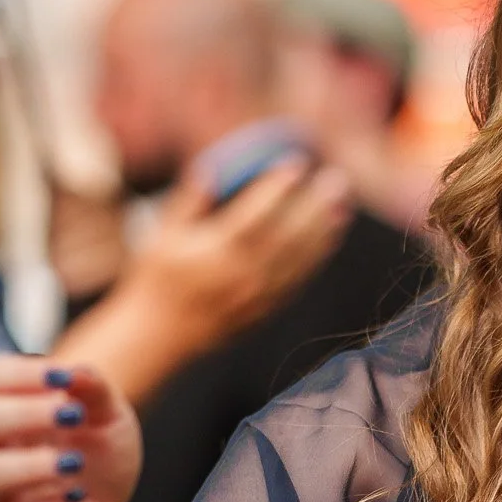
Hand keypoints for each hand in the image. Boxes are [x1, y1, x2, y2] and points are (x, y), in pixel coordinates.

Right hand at [0, 358, 140, 501]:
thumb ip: (95, 391)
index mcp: (10, 409)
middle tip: (73, 417)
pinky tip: (77, 496)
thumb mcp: (111, 420)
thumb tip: (73, 372)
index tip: (62, 379)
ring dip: (30, 465)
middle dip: (24, 414)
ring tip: (75, 464)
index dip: (20, 372)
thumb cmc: (100, 461)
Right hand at [126, 157, 351, 363]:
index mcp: (216, 252)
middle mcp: (242, 274)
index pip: (254, 214)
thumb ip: (189, 202)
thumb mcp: (162, 236)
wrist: (161, 337)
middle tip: (336, 179)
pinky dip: (316, 257)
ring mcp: (257, 295)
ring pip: (299, 259)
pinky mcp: (265, 309)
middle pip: (287, 235)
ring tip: (343, 205)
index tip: (297, 164)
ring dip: (324, 231)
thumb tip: (212, 167)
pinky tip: (330, 237)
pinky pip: (298, 279)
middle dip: (314, 206)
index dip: (277, 188)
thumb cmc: (158, 279)